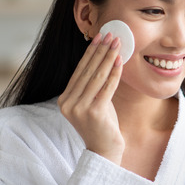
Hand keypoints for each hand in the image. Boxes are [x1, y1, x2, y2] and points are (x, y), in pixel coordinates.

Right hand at [58, 32, 124, 164]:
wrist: (105, 151)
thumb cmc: (102, 125)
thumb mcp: (94, 101)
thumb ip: (93, 83)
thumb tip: (103, 56)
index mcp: (64, 99)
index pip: (79, 71)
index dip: (90, 52)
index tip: (99, 37)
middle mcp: (68, 103)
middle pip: (87, 70)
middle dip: (100, 50)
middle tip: (110, 34)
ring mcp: (79, 108)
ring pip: (96, 76)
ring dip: (108, 57)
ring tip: (117, 43)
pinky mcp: (94, 112)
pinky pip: (106, 87)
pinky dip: (114, 72)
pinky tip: (120, 60)